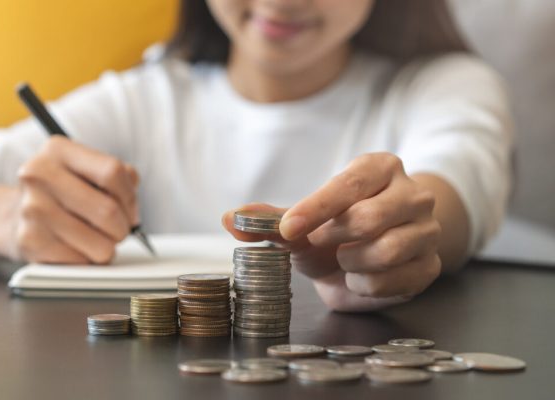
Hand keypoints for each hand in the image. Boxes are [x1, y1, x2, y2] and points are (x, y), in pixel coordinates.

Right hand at [0, 136, 139, 263]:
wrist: (14, 216)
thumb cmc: (64, 192)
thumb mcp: (88, 170)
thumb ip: (121, 178)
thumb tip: (132, 211)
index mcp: (58, 150)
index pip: (112, 172)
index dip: (129, 196)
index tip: (128, 207)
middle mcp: (39, 175)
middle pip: (108, 210)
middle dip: (123, 227)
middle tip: (119, 229)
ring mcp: (32, 209)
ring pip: (101, 243)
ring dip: (108, 247)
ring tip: (98, 238)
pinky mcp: (30, 241)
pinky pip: (82, 261)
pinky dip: (87, 259)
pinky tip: (76, 247)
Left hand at [222, 153, 440, 310]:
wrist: (367, 260)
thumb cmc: (333, 232)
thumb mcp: (300, 223)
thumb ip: (268, 219)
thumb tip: (230, 218)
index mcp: (379, 168)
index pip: (349, 184)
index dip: (316, 208)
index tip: (287, 228)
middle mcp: (411, 192)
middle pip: (370, 217)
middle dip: (334, 238)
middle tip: (323, 243)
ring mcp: (427, 229)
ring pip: (387, 250)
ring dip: (351, 263)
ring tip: (345, 259)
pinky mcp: (431, 264)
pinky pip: (397, 280)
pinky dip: (367, 285)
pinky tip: (362, 276)